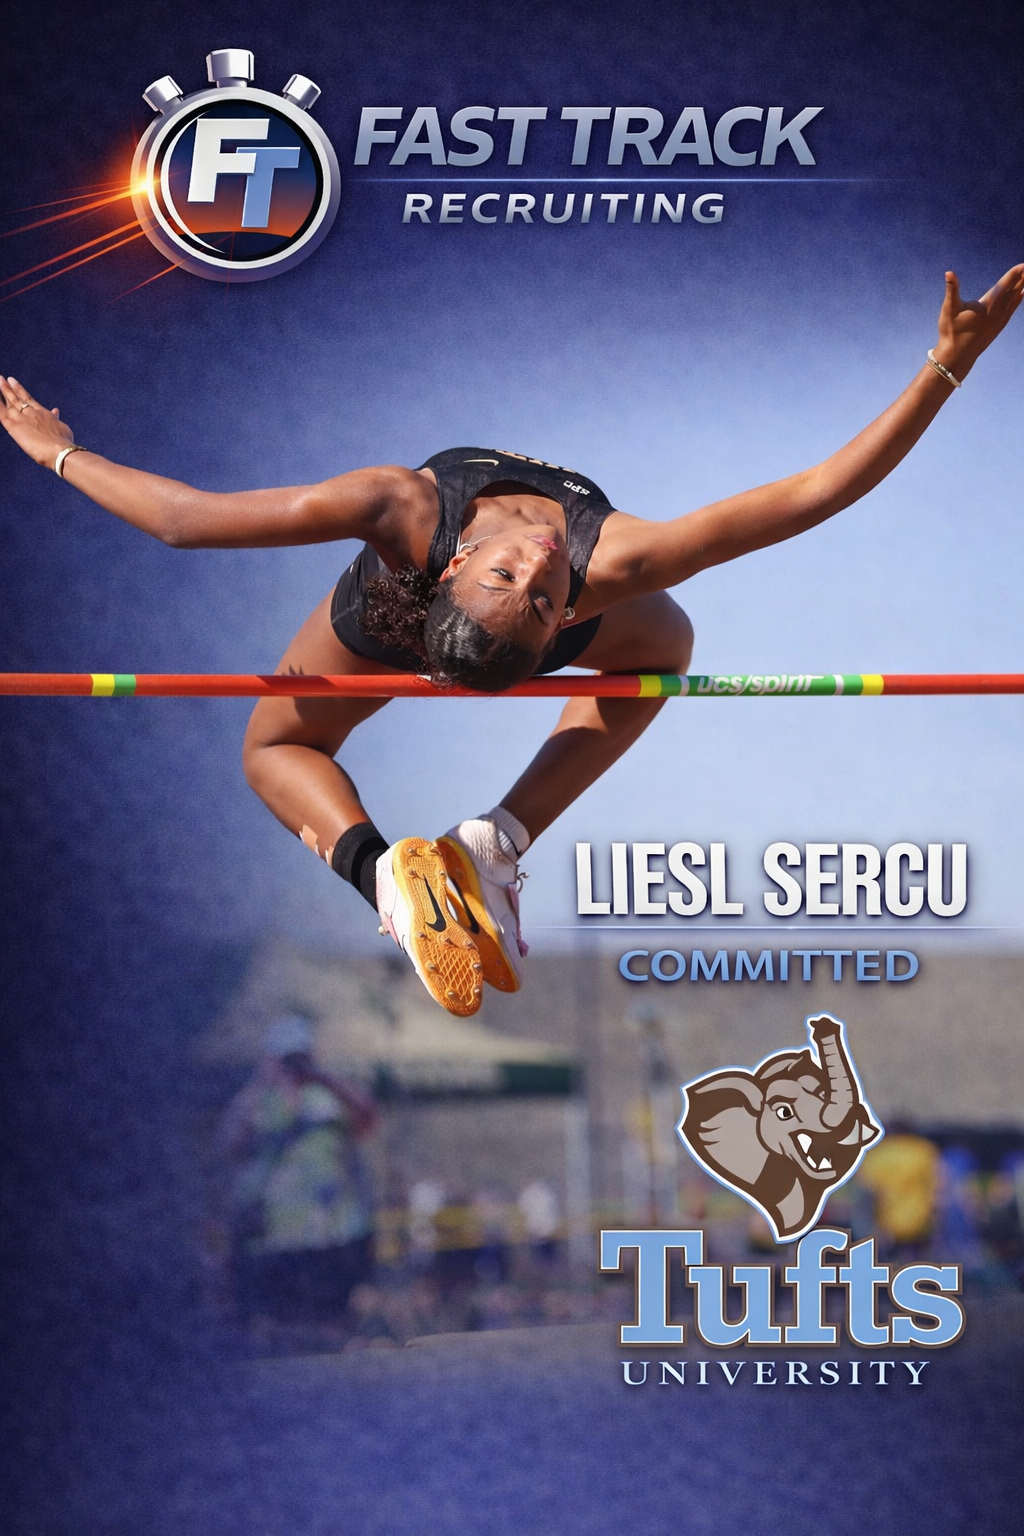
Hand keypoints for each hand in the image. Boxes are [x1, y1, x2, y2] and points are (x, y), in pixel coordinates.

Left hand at [0, 375, 74, 468]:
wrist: (59, 449)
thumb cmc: (63, 442)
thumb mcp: (62, 427)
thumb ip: (56, 419)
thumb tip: (56, 411)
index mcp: (42, 412)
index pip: (28, 399)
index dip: (20, 390)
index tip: (13, 381)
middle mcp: (31, 412)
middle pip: (17, 397)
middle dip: (8, 388)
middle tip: (2, 379)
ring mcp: (22, 418)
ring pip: (9, 401)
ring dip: (3, 391)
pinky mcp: (14, 426)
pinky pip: (1, 413)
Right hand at [932, 264, 1023, 378]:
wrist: (957, 355)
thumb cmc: (951, 331)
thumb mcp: (949, 308)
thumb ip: (952, 289)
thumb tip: (949, 272)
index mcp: (987, 305)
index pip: (1004, 285)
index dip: (1013, 274)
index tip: (1022, 265)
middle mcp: (997, 312)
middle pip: (1013, 291)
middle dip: (1021, 278)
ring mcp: (999, 320)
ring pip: (1014, 300)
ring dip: (1021, 287)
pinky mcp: (998, 327)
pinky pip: (1012, 310)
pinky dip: (1018, 301)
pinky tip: (1021, 295)